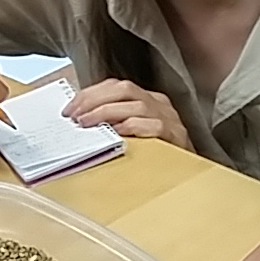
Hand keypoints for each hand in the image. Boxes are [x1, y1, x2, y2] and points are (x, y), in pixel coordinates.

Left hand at [65, 78, 191, 150]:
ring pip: (136, 105)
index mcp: (147, 98)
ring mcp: (169, 117)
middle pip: (124, 90)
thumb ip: (112, 122)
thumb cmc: (156, 155)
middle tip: (74, 116)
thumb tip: (77, 120)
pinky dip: (132, 126)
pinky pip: (154, 125)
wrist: (190, 175)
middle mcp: (158, 103)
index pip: (115, 85)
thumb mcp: (132, 133)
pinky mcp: (176, 135)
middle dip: (94, 101)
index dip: (89, 94)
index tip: (69, 109)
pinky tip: (116, 133)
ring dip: (106, 113)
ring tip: (87, 124)